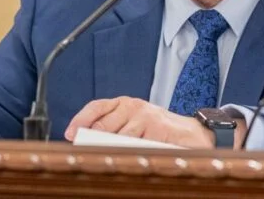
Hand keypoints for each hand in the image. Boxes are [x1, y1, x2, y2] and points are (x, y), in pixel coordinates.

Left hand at [65, 97, 244, 148]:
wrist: (194, 134)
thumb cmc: (160, 131)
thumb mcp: (134, 125)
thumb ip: (114, 129)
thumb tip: (86, 141)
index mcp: (125, 103)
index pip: (96, 107)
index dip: (81, 120)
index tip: (70, 134)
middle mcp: (134, 106)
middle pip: (103, 125)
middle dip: (92, 141)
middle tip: (87, 153)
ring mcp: (146, 116)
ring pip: (118, 137)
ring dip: (111, 150)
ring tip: (109, 159)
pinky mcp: (158, 128)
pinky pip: (136, 144)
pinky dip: (131, 153)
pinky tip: (131, 157)